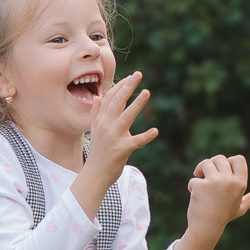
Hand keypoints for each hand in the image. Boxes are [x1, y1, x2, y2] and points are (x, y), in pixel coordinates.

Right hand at [71, 71, 156, 220]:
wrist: (94, 174)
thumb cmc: (98, 152)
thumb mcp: (94, 130)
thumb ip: (96, 113)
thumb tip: (98, 97)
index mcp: (101, 120)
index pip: (110, 97)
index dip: (120, 86)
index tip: (131, 77)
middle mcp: (106, 125)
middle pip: (117, 102)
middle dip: (128, 87)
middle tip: (138, 74)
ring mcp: (113, 137)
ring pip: (126, 117)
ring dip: (137, 104)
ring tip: (147, 92)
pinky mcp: (122, 149)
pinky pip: (136, 141)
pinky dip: (145, 136)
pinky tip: (155, 131)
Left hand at [174, 154, 249, 249]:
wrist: (207, 228)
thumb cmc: (223, 217)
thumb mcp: (241, 207)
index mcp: (241, 184)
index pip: (239, 158)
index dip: (229, 161)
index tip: (221, 171)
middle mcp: (230, 181)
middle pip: (220, 158)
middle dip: (211, 165)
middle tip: (207, 176)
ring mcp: (215, 182)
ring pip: (205, 163)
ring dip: (200, 171)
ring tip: (200, 184)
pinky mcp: (201, 185)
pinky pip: (194, 178)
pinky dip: (192, 186)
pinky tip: (195, 197)